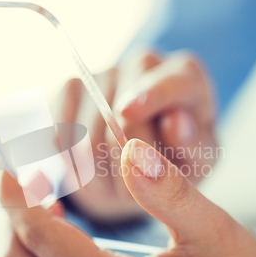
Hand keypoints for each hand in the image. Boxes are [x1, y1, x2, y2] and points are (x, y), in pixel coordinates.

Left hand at [0, 139, 255, 256]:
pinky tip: (62, 244)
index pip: (42, 237)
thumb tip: (128, 148)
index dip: (18, 195)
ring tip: (45, 207)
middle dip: (14, 216)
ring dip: (24, 244)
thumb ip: (166, 189)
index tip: (9, 165)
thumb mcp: (212, 229)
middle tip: (27, 179)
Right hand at [54, 49, 216, 221]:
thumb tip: (178, 125)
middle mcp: (145, 65)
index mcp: (186, 76)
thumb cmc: (177, 159)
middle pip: (121, 118)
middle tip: (135, 191)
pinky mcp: (69, 89)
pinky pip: (58, 134)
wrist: (141, 160)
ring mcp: (106, 73)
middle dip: (126, 168)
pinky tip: (86, 171)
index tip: (127, 111)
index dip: (150, 95)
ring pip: (85, 134)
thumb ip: (194, 147)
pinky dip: (69, 165)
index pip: (172, 81)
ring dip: (97, 175)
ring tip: (113, 183)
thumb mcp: (196, 161)